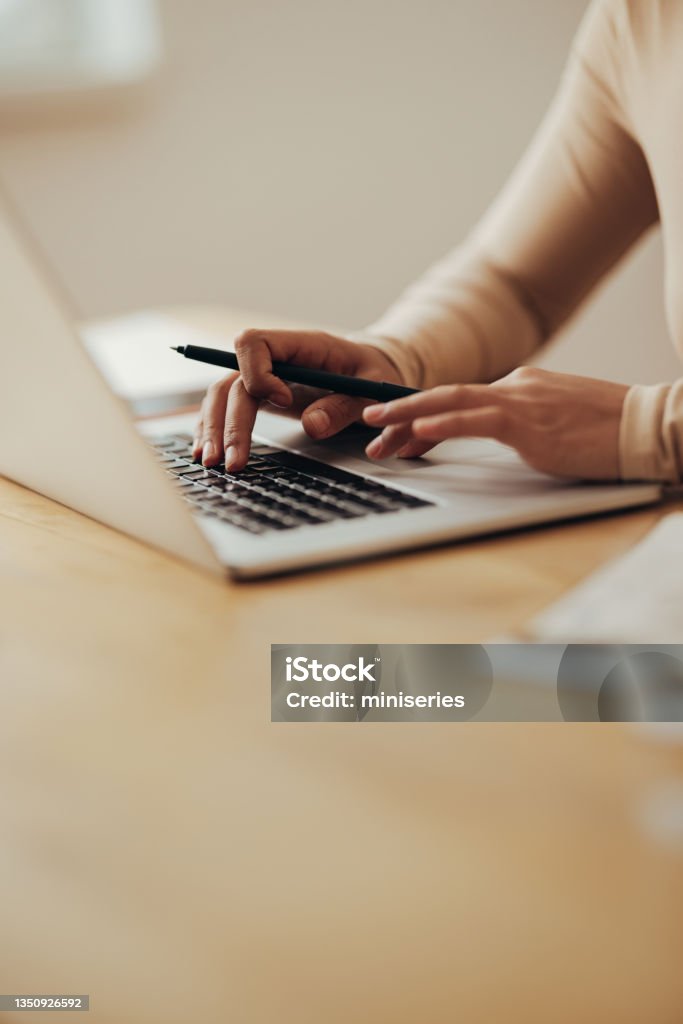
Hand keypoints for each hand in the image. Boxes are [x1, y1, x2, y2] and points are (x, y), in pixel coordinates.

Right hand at [193, 329, 401, 470]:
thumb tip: (312, 426)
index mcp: (301, 345)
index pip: (255, 343)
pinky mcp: (259, 397)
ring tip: (212, 463)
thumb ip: (344, 407)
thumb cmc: (371, 374)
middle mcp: (275, 359)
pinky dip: (214, 429)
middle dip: (228, 420)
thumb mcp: (371, 391)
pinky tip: (206, 453)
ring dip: (213, 428)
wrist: (371, 370)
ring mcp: (263, 377)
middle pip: (233, 379)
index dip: (259, 373)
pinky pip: (226, 408)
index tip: (283, 402)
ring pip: (222, 395)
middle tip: (231, 459)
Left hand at [362, 367, 628, 479]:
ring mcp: (522, 402)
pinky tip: (420, 431)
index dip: (421, 411)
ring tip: (376, 427)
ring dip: (408, 416)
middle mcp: (516, 387)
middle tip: (368, 423)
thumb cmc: (609, 429)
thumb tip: (502, 429)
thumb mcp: (558, 420)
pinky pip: (477, 421)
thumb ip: (525, 420)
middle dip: (401, 411)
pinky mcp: (531, 424)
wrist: (646, 426)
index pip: (460, 399)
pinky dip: (444, 424)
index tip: (394, 426)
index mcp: (521, 386)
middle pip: (446, 397)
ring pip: (452, 404)